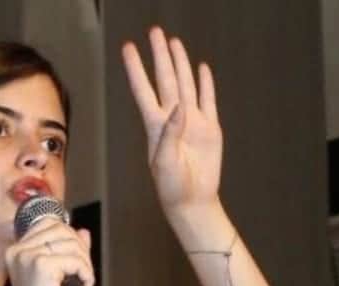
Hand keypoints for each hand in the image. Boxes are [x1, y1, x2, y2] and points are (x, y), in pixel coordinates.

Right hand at [4, 220, 94, 285]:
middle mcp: (18, 250)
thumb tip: (83, 232)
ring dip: (84, 263)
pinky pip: (75, 260)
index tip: (76, 259)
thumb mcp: (59, 274)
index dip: (70, 238)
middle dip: (80, 250)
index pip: (50, 224)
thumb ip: (69, 250)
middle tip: (83, 272)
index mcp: (16, 250)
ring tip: (82, 282)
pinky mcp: (41, 265)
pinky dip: (86, 273)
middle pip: (62, 230)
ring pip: (71, 244)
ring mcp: (28, 256)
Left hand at [122, 26, 222, 213]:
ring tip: (174, 43)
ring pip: (185, 85)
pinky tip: (201, 68)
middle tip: (155, 32)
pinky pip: (208, 100)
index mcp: (155, 126)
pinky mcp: (210, 129)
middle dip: (159, 56)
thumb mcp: (163, 163)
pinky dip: (205, 84)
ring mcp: (192, 122)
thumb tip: (178, 108)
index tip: (128, 48)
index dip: (135, 68)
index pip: (143, 90)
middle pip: (165, 79)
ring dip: (180, 64)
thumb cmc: (171, 187)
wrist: (193, 201)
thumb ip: (169, 135)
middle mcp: (172, 119)